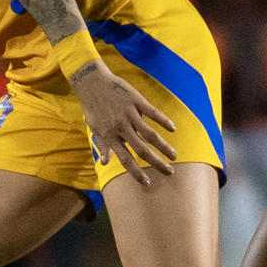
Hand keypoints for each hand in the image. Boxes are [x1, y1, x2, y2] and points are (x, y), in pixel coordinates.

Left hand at [71, 62, 176, 185]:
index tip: (147, 183)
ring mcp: (129, 114)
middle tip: (169, 172)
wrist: (91, 82)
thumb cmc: (93, 107)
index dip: (136, 173)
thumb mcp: (95, 128)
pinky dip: (163, 121)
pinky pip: (152, 113)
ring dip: (164, 146)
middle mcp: (121, 127)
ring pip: (150, 134)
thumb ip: (102, 146)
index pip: (125, 160)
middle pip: (142, 150)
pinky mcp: (136, 101)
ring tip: (174, 156)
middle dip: (157, 163)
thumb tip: (104, 163)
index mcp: (110, 136)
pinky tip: (172, 129)